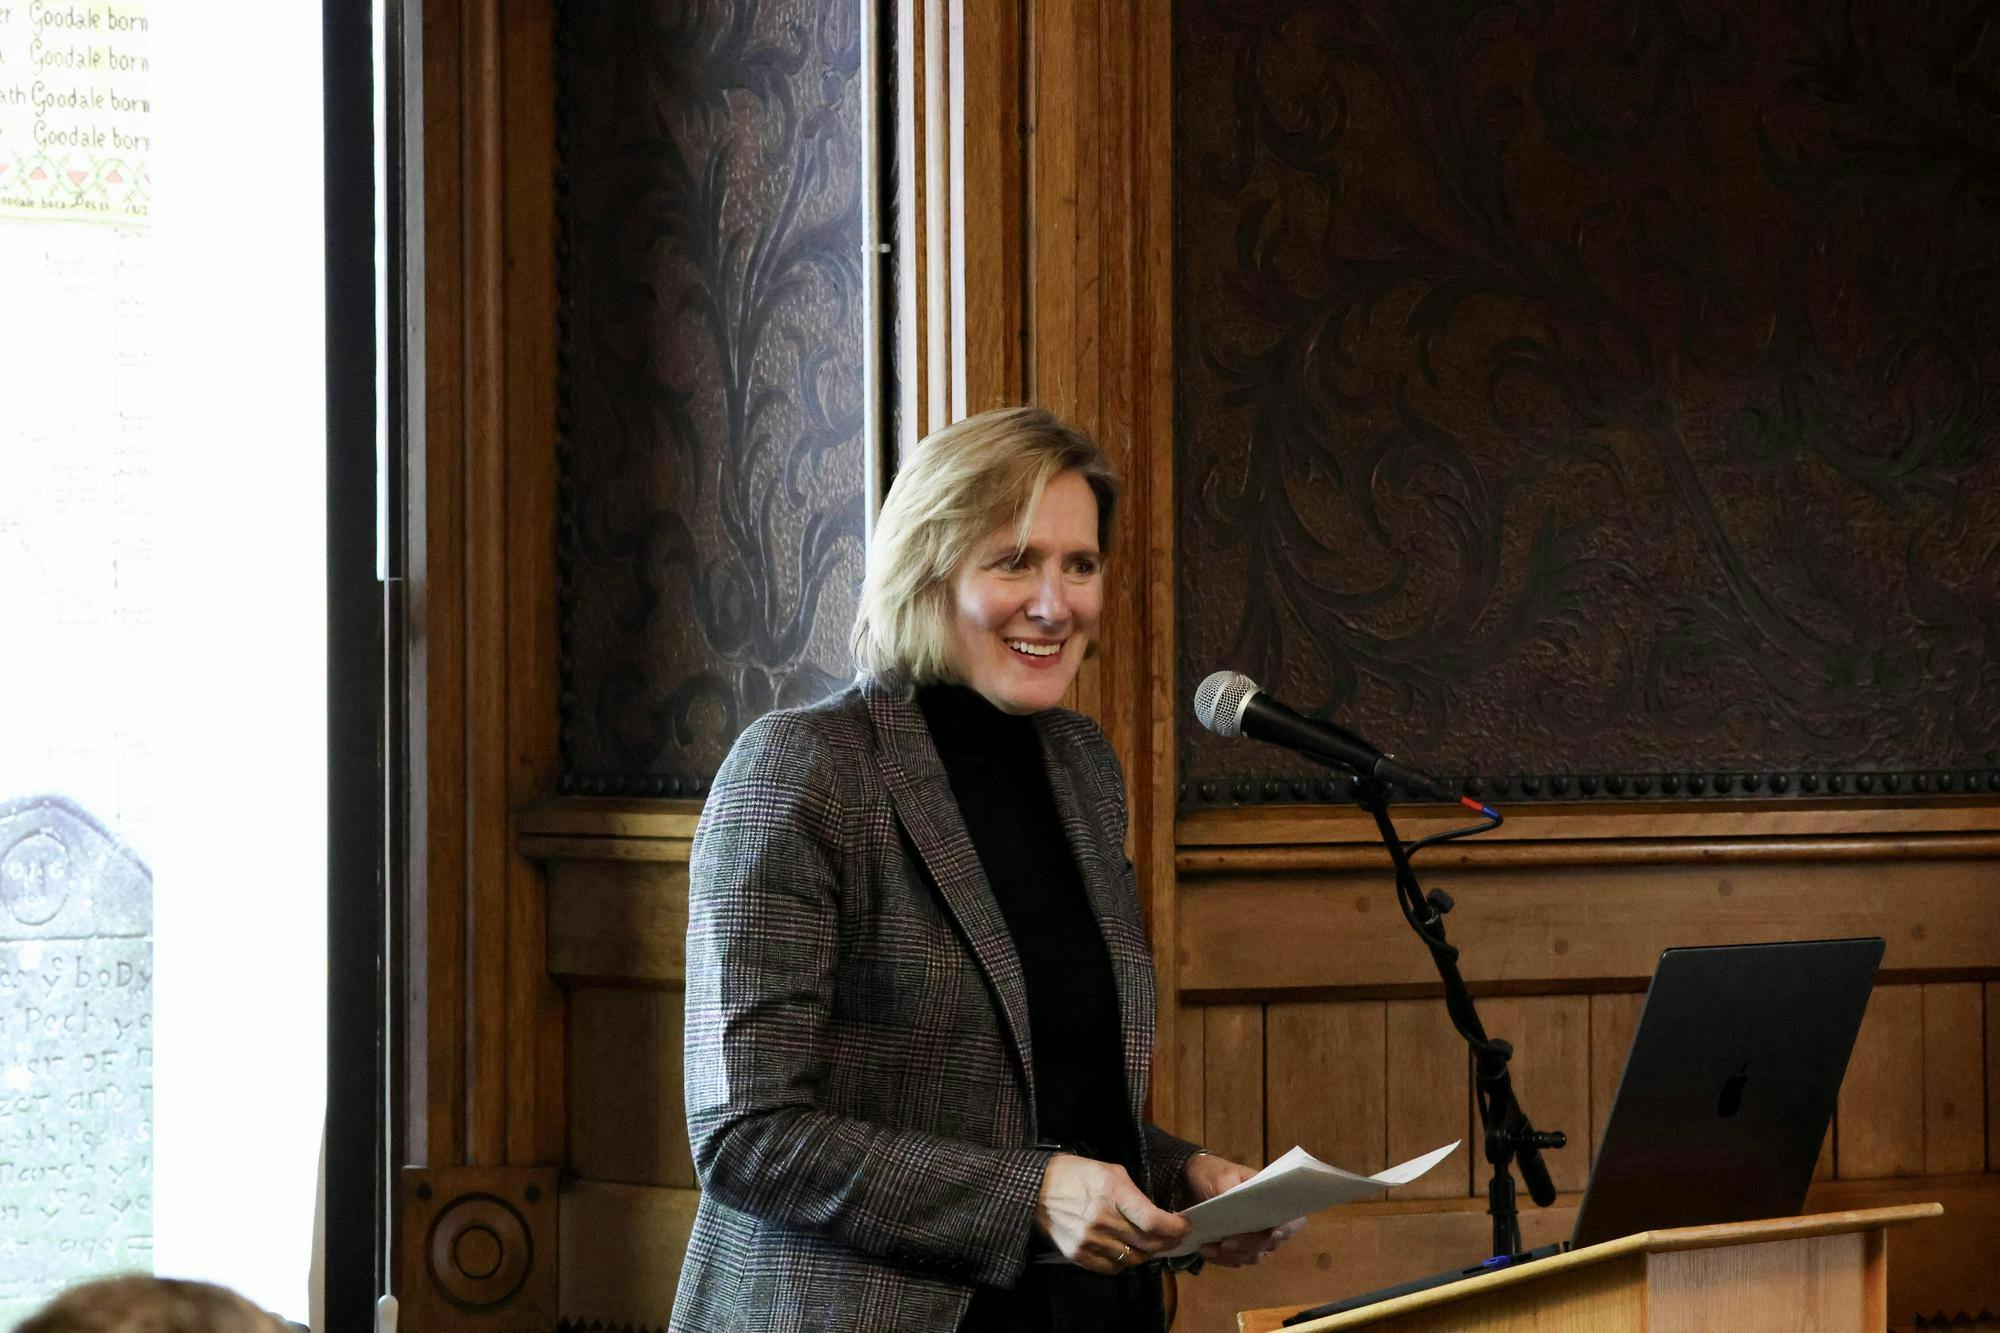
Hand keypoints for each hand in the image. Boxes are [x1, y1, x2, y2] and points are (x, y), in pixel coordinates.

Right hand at [1035, 1154, 1191, 1273]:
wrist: (1037, 1189)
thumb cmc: (1077, 1174)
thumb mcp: (1110, 1171)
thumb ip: (1134, 1195)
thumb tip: (1156, 1215)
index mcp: (1112, 1192)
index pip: (1152, 1220)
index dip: (1174, 1227)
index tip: (1184, 1226)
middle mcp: (1102, 1220)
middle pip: (1147, 1244)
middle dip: (1167, 1242)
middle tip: (1175, 1237)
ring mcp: (1089, 1240)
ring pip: (1133, 1259)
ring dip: (1147, 1253)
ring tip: (1150, 1244)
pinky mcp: (1078, 1255)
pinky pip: (1112, 1268)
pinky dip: (1124, 1262)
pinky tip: (1125, 1250)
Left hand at [1183, 1152, 1305, 1266]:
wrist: (1194, 1180)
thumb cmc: (1214, 1173)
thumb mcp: (1221, 1177)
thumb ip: (1231, 1191)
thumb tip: (1239, 1207)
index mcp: (1271, 1200)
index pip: (1291, 1219)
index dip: (1286, 1228)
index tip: (1272, 1233)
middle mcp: (1267, 1222)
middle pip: (1270, 1243)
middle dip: (1249, 1245)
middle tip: (1226, 1242)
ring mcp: (1253, 1236)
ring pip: (1253, 1255)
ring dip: (1232, 1255)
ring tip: (1208, 1248)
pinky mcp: (1238, 1247)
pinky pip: (1236, 1260)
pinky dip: (1222, 1259)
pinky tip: (1206, 1251)